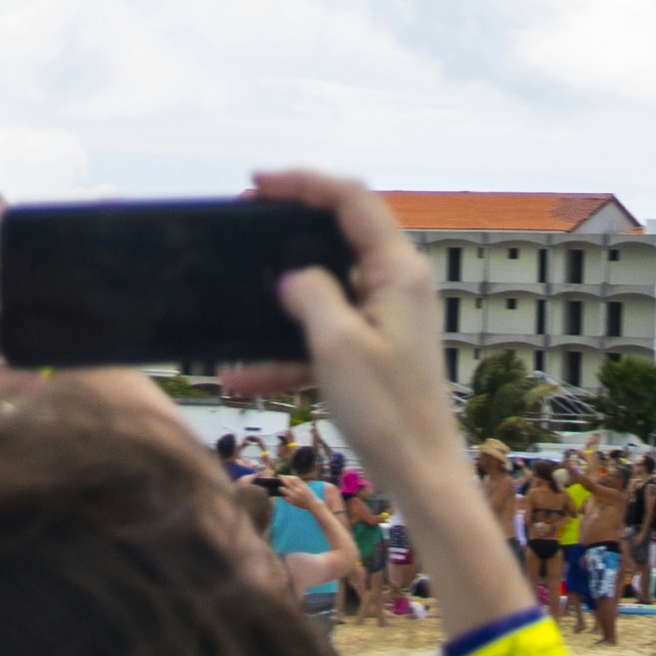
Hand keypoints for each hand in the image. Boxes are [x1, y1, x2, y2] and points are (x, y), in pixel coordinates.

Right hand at [233, 168, 448, 447]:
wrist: (418, 473)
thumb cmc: (387, 409)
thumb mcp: (337, 344)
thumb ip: (310, 293)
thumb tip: (292, 278)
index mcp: (397, 270)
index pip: (350, 199)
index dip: (302, 182)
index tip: (256, 184)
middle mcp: (396, 284)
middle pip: (337, 235)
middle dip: (286, 231)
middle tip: (243, 226)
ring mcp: (385, 318)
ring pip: (324, 289)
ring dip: (281, 301)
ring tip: (236, 298)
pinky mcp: (374, 350)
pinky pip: (324, 335)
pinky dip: (288, 349)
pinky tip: (243, 375)